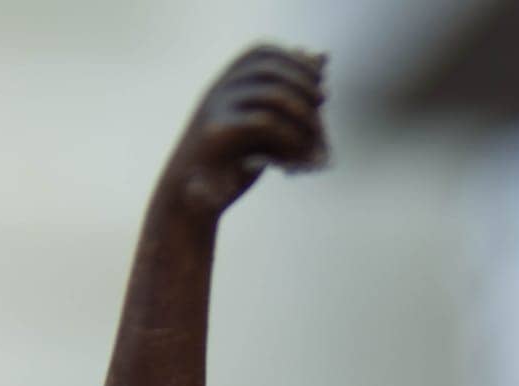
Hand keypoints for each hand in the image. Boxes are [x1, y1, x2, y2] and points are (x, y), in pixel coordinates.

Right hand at [166, 45, 326, 217]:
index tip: (319, 85)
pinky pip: (265, 123)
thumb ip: (290, 98)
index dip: (295, 63)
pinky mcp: (219, 133)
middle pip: (272, 70)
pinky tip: (299, 158)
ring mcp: (218, 108)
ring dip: (303, 115)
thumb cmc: (233, 163)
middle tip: (323, 103)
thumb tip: (322, 57)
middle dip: (303, 86)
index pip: (264, 53)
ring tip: (316, 139)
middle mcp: (220, 88)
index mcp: (226, 83)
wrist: (195, 199)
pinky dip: (290, 138)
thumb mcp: (264, 128)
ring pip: (273, 96)